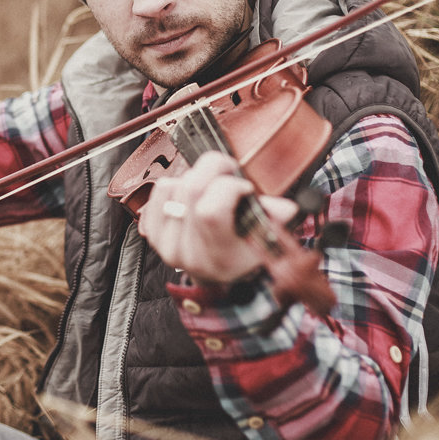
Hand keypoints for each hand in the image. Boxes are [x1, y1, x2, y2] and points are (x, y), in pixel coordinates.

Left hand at [137, 152, 297, 284]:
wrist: (217, 270)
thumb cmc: (244, 249)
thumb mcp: (265, 238)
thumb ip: (274, 220)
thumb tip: (286, 208)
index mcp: (220, 258)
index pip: (210, 211)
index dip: (228, 187)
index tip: (243, 186)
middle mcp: (188, 255)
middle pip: (191, 189)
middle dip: (213, 169)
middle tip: (228, 170)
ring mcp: (166, 245)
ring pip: (174, 186)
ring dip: (195, 177)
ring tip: (211, 188)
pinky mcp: (152, 233)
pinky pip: (159, 189)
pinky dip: (177, 183)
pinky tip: (192, 195)